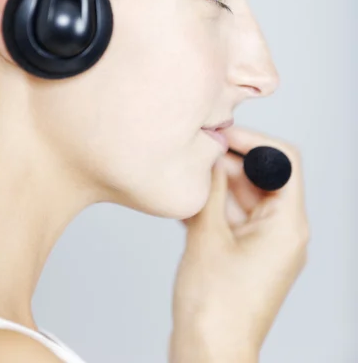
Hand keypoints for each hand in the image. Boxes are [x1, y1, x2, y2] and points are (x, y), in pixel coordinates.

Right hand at [169, 125, 309, 362]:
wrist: (210, 355)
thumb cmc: (214, 307)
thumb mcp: (207, 235)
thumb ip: (210, 188)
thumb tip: (210, 154)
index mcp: (287, 224)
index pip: (283, 161)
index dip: (253, 141)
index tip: (221, 133)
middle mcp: (284, 232)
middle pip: (262, 177)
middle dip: (228, 162)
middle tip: (195, 154)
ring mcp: (267, 245)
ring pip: (245, 196)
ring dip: (217, 185)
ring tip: (187, 180)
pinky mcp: (250, 255)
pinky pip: (236, 217)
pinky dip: (215, 207)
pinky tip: (187, 205)